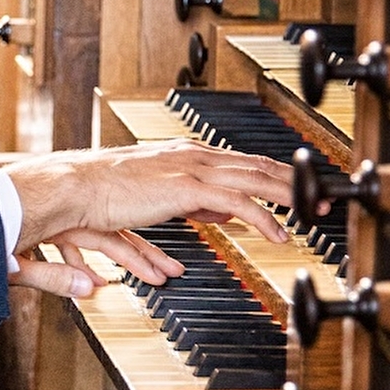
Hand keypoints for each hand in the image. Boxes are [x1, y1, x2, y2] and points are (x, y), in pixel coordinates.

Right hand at [0, 140, 292, 297]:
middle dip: (291, 181)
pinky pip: (238, 203)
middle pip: (255, 165)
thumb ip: (179, 215)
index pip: (237, 160)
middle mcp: (189, 155)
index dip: (269, 174)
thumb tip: (200, 235)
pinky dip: (263, 218)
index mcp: (179, 155)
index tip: (291, 189)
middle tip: (318, 198)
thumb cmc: (93, 197)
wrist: (71, 188)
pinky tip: (278, 235)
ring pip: (255, 178)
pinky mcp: (187, 188)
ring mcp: (189, 169)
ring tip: (311, 213)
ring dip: (288, 195)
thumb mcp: (143, 204)